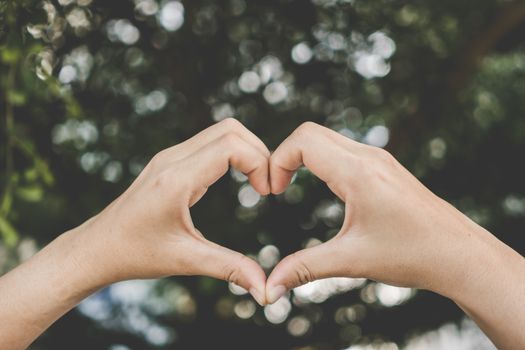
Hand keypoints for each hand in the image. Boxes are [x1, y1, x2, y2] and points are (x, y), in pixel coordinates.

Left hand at [75, 118, 269, 303]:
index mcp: (176, 180)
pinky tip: (238, 180)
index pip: (230, 146)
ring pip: (220, 132)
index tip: (268, 193)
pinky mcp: (169, 162)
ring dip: (246, 152)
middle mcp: (172, 160)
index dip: (259, 163)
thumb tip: (265, 289)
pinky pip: (209, 144)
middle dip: (258, 152)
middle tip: (268, 186)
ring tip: (258, 184)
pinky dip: (232, 155)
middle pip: (230, 129)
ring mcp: (169, 158)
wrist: (96, 248)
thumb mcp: (185, 261)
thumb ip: (229, 268)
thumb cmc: (135, 255)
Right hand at [265, 122, 495, 302]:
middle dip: (285, 156)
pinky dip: (321, 160)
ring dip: (303, 157)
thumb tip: (270, 288)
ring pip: (327, 138)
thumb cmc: (411, 255)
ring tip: (291, 187)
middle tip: (277, 189)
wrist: (459, 254)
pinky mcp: (384, 166)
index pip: (303, 141)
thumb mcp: (351, 260)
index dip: (277, 160)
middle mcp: (369, 157)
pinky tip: (322, 187)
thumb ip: (305, 268)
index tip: (273, 192)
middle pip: (310, 133)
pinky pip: (343, 149)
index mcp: (359, 173)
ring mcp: (379, 159)